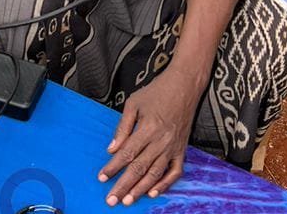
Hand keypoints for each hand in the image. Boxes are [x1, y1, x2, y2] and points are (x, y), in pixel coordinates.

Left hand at [98, 72, 199, 204]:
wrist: (184, 85)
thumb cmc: (157, 91)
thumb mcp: (134, 103)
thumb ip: (123, 127)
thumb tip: (112, 148)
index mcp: (148, 128)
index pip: (127, 153)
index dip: (113, 167)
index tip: (102, 178)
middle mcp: (161, 141)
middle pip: (139, 168)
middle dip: (123, 186)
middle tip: (111, 200)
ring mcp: (173, 147)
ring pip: (155, 174)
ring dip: (140, 189)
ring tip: (128, 201)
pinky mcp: (182, 149)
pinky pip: (175, 172)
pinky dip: (165, 185)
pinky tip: (153, 193)